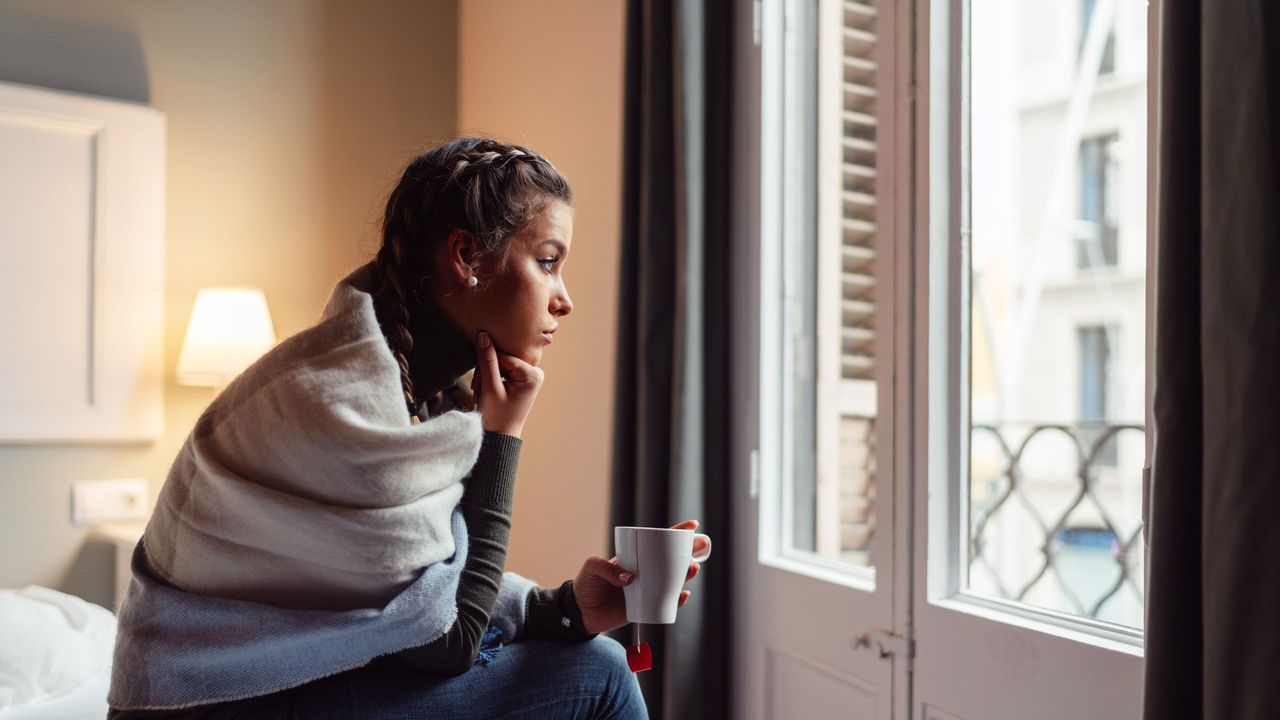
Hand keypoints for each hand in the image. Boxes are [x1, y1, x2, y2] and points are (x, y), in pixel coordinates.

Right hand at [472, 331, 543, 436]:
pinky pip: (502, 369)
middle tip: (480, 389)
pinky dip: (491, 378)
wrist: (499, 437)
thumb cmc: (496, 417)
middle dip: (487, 371)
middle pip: (503, 357)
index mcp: (532, 374)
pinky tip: (487, 390)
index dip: (486, 366)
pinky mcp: (521, 379)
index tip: (479, 383)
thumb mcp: (489, 388)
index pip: (503, 356)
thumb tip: (484, 335)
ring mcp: (529, 375)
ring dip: (486, 375)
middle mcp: (535, 372)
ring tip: (483, 392)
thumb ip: (487, 361)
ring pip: (500, 363)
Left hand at [573, 519, 708, 634]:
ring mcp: (647, 590)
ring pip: (673, 581)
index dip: (676, 534)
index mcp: (635, 558)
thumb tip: (630, 578)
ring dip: (686, 574)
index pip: (658, 542)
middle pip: (672, 561)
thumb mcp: (592, 567)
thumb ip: (606, 569)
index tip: (692, 526)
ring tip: (692, 569)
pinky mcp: (645, 608)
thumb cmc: (586, 585)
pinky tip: (683, 594)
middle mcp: (645, 572)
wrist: (579, 612)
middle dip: (690, 552)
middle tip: (700, 547)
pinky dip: (677, 600)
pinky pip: (666, 603)